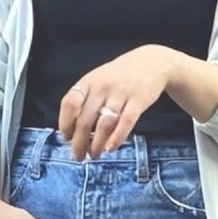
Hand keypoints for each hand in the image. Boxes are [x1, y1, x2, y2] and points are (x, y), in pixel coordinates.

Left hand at [59, 45, 177, 160]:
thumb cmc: (120, 75)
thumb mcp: (98, 80)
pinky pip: (125, 123)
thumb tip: (72, 129)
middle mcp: (102, 87)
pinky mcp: (138, 100)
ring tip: (94, 155)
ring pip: (103, 125)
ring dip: (96, 145)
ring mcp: (121, 93)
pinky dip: (116, 138)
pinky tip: (110, 148)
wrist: (152, 62)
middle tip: (79, 156)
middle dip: (79, 143)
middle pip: (85, 120)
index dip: (65, 124)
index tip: (66, 138)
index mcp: (89, 81)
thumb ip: (86, 99)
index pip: (70, 104)